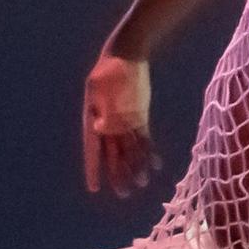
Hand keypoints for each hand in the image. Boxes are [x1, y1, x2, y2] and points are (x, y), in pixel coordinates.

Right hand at [82, 52, 157, 196]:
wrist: (126, 54)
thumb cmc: (110, 70)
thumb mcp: (103, 88)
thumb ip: (104, 109)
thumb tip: (100, 130)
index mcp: (93, 119)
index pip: (92, 150)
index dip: (93, 169)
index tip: (93, 187)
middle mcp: (108, 125)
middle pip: (112, 154)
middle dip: (117, 174)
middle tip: (124, 193)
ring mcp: (125, 122)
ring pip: (129, 150)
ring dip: (135, 166)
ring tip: (141, 183)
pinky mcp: (139, 117)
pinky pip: (143, 138)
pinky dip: (149, 151)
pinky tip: (156, 164)